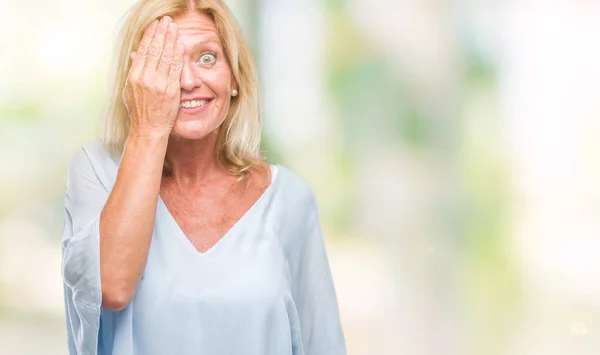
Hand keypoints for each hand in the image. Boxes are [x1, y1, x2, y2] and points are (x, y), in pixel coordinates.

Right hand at [123, 16, 183, 137]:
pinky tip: (180, 44)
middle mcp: (144, 78)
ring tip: (173, 27)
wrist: (148, 129)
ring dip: (170, 39)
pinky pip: (174, 68)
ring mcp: (157, 83)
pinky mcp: (170, 90)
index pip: (142, 50)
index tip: (154, 25)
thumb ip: (134, 71)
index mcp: (134, 76)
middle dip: (161, 33)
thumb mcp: (131, 90)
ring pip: (164, 56)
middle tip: (166, 21)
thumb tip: (134, 55)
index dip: (149, 36)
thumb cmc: (140, 111)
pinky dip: (177, 55)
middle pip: (154, 49)